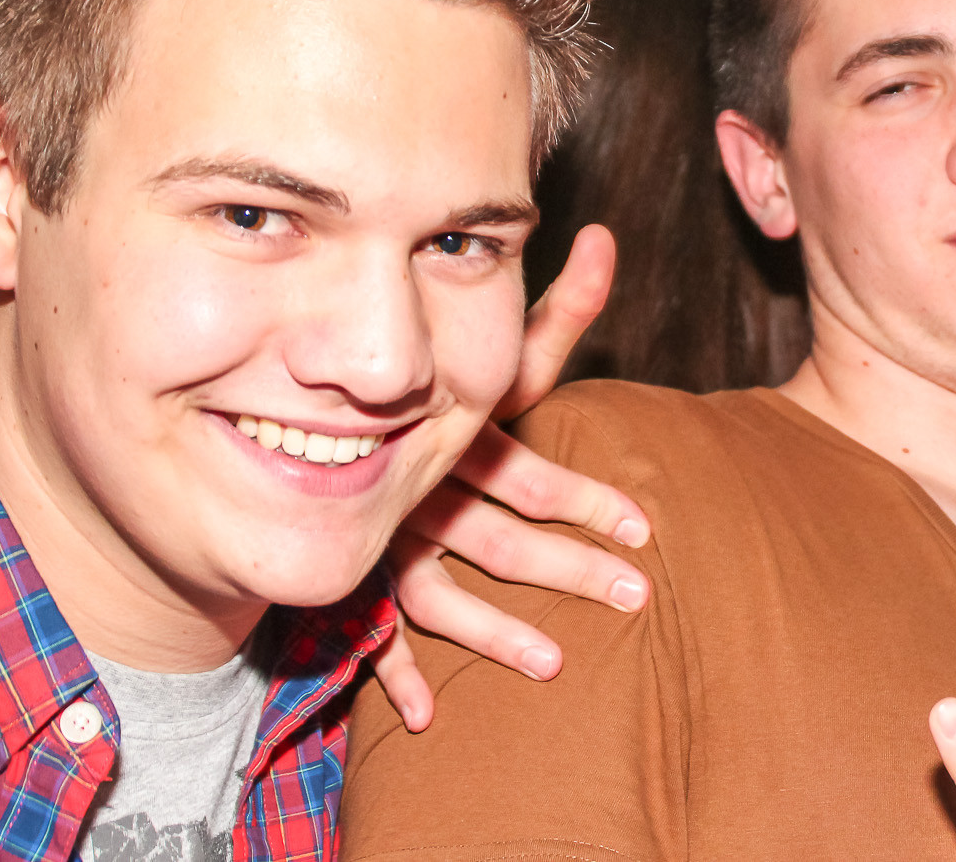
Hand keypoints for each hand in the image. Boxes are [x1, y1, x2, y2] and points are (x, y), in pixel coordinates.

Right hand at [376, 226, 653, 730]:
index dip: (588, 500)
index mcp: (456, 438)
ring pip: (441, 595)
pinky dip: (395, 677)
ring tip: (557, 665)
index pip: (530, 475)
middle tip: (635, 598)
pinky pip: (368, 636)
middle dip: (569, 571)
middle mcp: (421, 490)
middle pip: (500, 540)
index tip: (645, 527)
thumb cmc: (435, 392)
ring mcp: (382, 538)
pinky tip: (427, 719)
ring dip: (497, 632)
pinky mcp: (353, 576)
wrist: (310, 419)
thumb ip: (555, 308)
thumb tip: (605, 236)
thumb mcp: (492, 354)